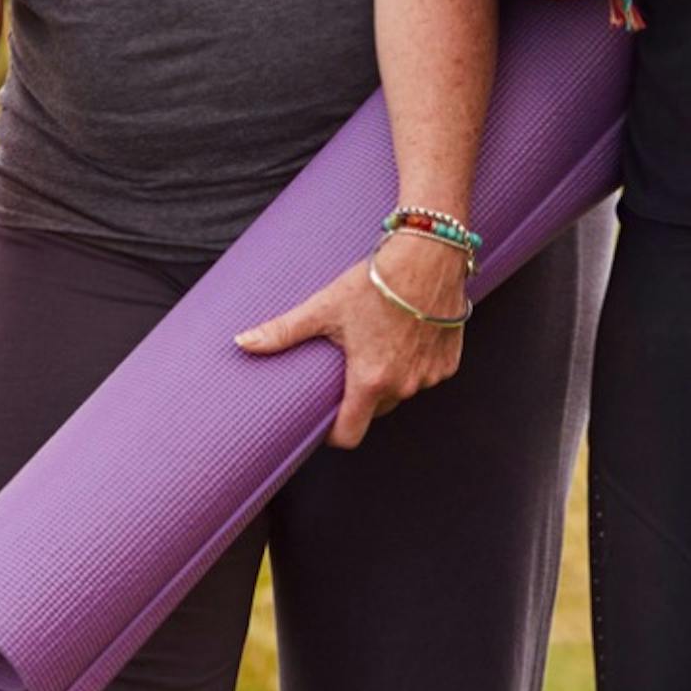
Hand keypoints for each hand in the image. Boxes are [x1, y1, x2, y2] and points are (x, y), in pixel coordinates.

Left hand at [234, 232, 467, 448]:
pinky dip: (415, 363)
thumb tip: (241, 343)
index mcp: (370, 380)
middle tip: (349, 364)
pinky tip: (406, 336)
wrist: (429, 254)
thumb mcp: (325, 306)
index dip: (333, 433)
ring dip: (390, 378)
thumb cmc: (376, 280)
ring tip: (378, 344)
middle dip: (360, 396)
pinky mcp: (449, 362)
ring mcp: (430, 376)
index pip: (349, 436)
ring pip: (402, 392)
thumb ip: (283, 331)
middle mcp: (404, 385)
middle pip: (375, 411)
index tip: (325, 419)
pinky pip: (426, 375)